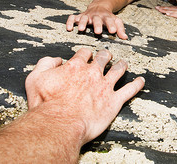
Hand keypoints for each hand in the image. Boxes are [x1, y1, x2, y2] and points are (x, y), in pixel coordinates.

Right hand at [25, 48, 144, 143]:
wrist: (59, 124)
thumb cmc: (45, 103)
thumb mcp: (35, 78)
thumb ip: (45, 63)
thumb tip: (56, 59)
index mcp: (75, 66)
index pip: (84, 53)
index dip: (85, 54)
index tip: (86, 56)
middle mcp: (93, 72)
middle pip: (103, 57)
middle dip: (105, 55)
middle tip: (106, 56)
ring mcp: (105, 86)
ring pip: (118, 70)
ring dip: (121, 65)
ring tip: (124, 64)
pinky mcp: (114, 100)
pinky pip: (130, 90)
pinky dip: (137, 84)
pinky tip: (141, 81)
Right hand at [66, 6, 127, 39]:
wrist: (100, 6)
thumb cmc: (108, 16)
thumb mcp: (116, 20)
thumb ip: (120, 28)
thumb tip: (125, 38)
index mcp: (106, 17)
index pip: (109, 20)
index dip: (111, 25)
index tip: (113, 31)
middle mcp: (96, 15)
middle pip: (97, 19)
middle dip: (97, 25)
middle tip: (98, 32)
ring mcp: (87, 15)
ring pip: (84, 18)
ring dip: (82, 23)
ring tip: (81, 29)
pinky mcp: (79, 16)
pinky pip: (72, 17)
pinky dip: (69, 22)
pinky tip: (69, 28)